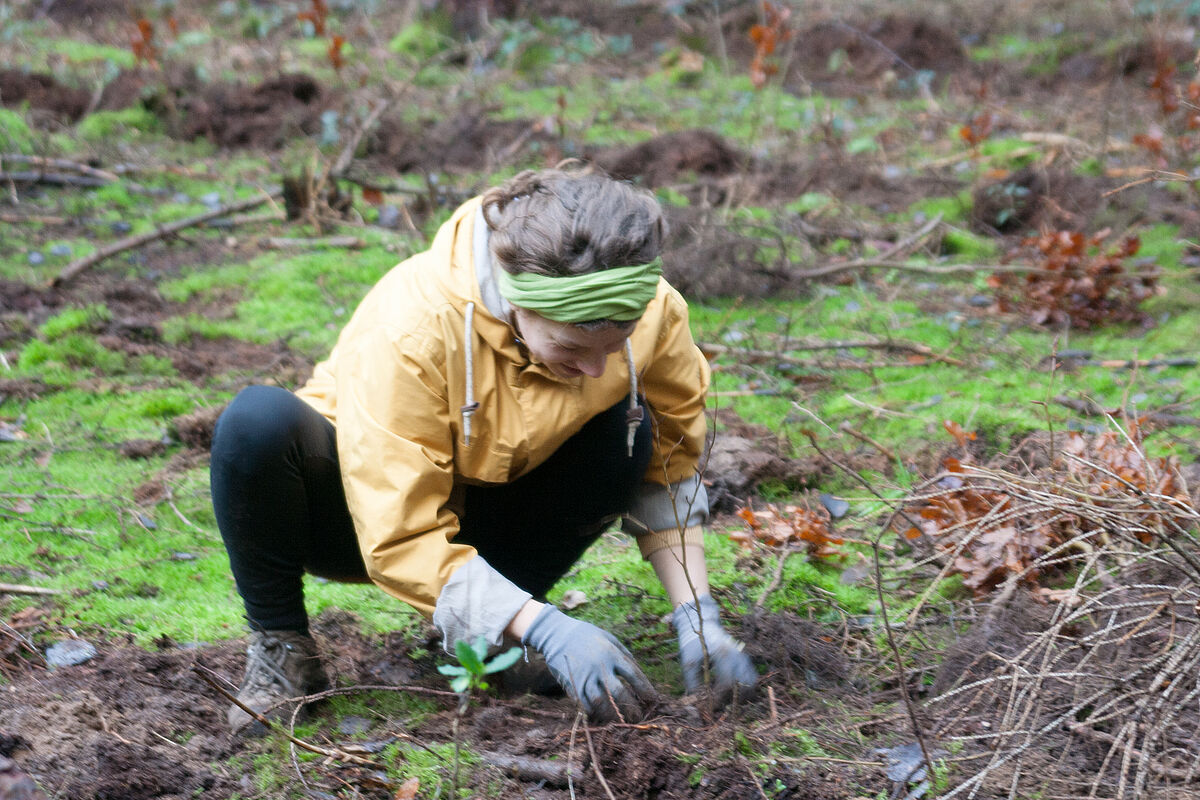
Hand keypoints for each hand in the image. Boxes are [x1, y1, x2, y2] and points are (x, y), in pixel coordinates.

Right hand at [522, 605, 656, 720]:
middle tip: (638, 717)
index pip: (634, 674)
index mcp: (611, 653)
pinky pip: (584, 703)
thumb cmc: (586, 635)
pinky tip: (600, 714)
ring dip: (612, 714)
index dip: (646, 689)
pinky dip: (594, 711)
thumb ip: (624, 654)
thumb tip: (638, 672)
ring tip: (620, 720)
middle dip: (631, 708)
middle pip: (619, 693)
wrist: (556, 634)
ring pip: (601, 702)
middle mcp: (599, 666)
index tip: (654, 700)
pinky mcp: (571, 684)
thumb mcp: (608, 638)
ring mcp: (584, 676)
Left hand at [672, 594, 757, 705]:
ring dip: (743, 693)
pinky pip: (752, 674)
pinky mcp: (743, 656)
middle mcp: (736, 655)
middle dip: (734, 698)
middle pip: (743, 683)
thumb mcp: (688, 661)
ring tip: (731, 702)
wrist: (701, 623)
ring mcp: (741, 655)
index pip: (726, 682)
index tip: (711, 705)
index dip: (719, 697)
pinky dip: (747, 686)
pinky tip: (737, 693)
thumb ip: (692, 681)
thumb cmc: (693, 642)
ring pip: (751, 680)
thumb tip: (696, 701)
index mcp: (722, 655)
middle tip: (723, 706)